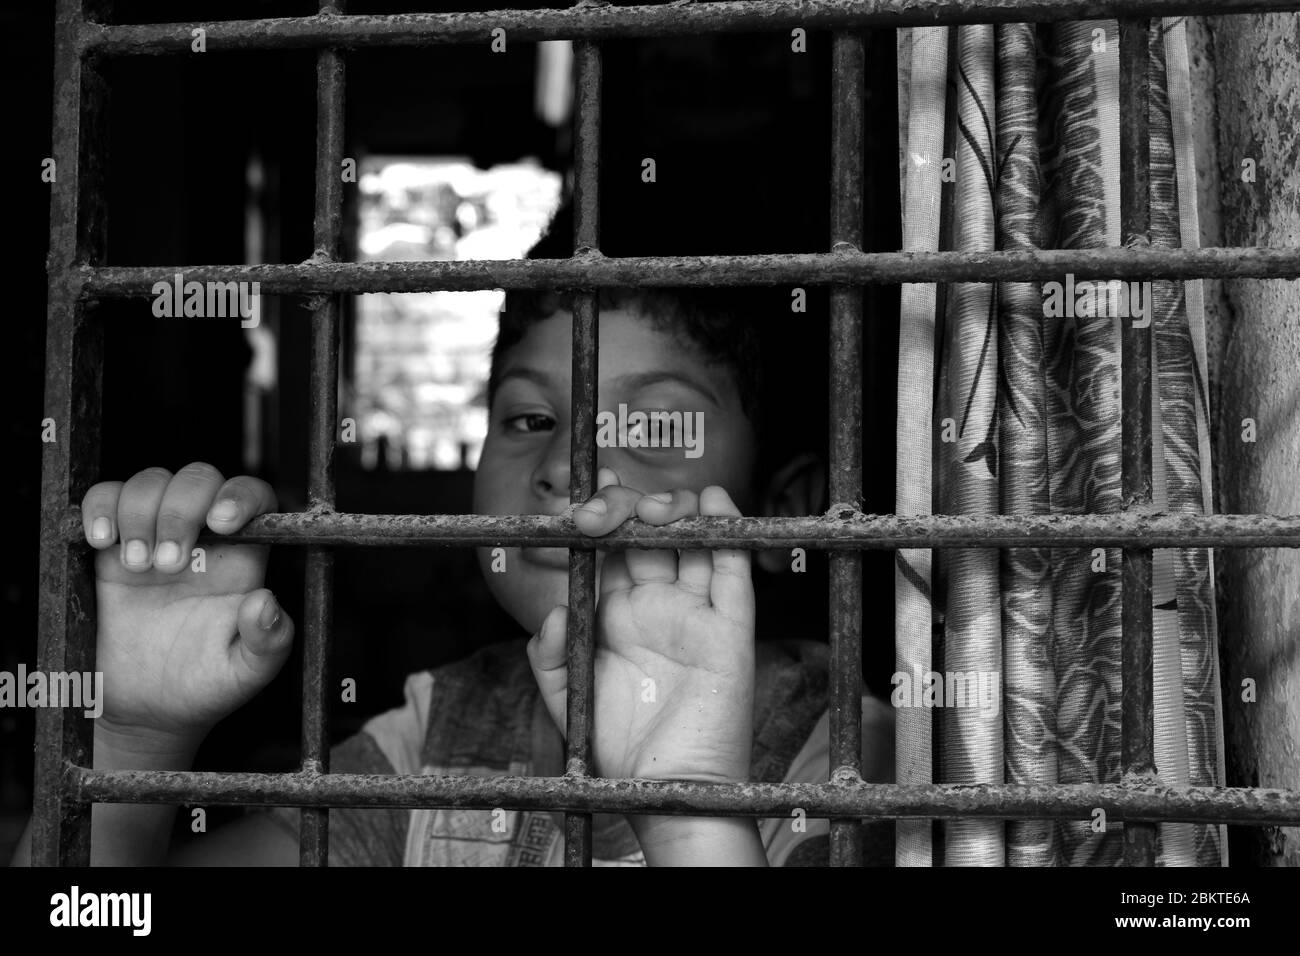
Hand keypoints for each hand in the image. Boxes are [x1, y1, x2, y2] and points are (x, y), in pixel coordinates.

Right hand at [81, 463, 293, 753]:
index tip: (223, 522)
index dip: (241, 496)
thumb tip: (266, 602)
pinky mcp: (109, 548)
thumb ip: (268, 641)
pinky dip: (99, 507)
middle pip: (198, 479)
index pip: (253, 498)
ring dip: (140, 512)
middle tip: (168, 567)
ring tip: (138, 566)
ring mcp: (154, 536)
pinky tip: (102, 540)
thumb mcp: (246, 673)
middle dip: (181, 509)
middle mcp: (201, 538)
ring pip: (150, 482)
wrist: (144, 709)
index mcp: (242, 557)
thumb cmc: (204, 685)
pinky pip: (102, 499)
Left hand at [527, 468, 755, 783]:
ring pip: (694, 538)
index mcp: (618, 614)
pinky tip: (711, 501)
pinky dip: (729, 528)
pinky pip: (734, 568)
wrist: (665, 791)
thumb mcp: (566, 698)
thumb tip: (557, 607)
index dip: (602, 513)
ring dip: (674, 510)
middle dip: (627, 507)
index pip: (612, 548)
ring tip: (648, 513)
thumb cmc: (617, 749)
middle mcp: (658, 604)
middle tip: (602, 513)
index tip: (584, 490)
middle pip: (649, 533)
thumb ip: (549, 652)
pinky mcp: (732, 627)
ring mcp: (697, 612)